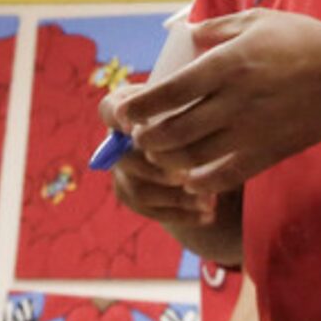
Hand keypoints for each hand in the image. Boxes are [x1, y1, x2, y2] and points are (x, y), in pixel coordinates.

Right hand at [100, 84, 220, 228]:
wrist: (208, 148)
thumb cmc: (205, 115)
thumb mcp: (201, 107)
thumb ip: (192, 112)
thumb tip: (188, 124)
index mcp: (128, 105)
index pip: (110, 109)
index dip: (117, 119)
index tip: (134, 128)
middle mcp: (117, 138)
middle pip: (124, 157)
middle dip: (158, 171)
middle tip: (188, 177)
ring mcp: (122, 170)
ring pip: (139, 190)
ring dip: (177, 198)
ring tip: (211, 200)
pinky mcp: (132, 196)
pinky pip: (152, 210)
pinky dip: (183, 214)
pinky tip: (209, 214)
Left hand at [120, 11, 320, 190]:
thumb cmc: (302, 40)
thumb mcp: (256, 20)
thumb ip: (217, 28)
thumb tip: (189, 33)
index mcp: (226, 64)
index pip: (170, 92)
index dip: (140, 106)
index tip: (123, 112)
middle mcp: (233, 101)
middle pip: (174, 130)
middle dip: (147, 138)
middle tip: (138, 136)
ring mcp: (251, 131)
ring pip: (194, 158)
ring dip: (169, 161)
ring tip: (160, 155)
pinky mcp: (268, 153)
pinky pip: (225, 176)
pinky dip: (200, 181)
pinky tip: (190, 176)